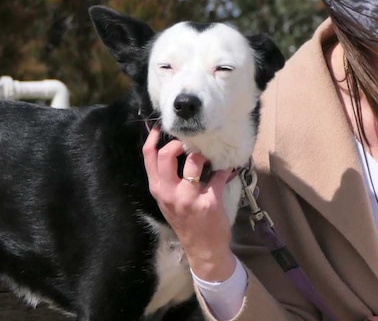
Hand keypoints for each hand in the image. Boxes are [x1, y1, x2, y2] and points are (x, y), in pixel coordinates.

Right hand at [142, 125, 237, 281]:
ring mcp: (189, 198)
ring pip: (193, 162)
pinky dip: (226, 168)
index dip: (153, 138)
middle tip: (189, 142)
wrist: (203, 249)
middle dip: (177, 143)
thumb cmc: (186, 221)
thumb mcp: (168, 201)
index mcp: (158, 190)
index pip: (148, 158)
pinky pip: (219, 175)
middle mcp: (170, 193)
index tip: (162, 127)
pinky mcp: (210, 201)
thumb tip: (169, 150)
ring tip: (209, 156)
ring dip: (203, 155)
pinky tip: (229, 167)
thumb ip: (166, 179)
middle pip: (165, 156)